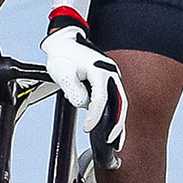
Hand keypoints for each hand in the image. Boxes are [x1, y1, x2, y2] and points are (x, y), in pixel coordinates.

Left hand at [41, 24, 126, 151]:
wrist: (65, 41)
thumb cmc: (63, 54)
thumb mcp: (62, 72)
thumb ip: (73, 91)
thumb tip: (84, 105)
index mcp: (100, 69)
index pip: (101, 98)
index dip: (95, 116)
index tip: (87, 128)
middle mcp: (110, 72)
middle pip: (119, 103)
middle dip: (117, 124)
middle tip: (111, 141)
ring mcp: (111, 77)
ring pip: (120, 103)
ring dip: (119, 122)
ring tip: (117, 141)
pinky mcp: (107, 82)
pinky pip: (114, 100)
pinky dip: (115, 115)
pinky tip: (113, 128)